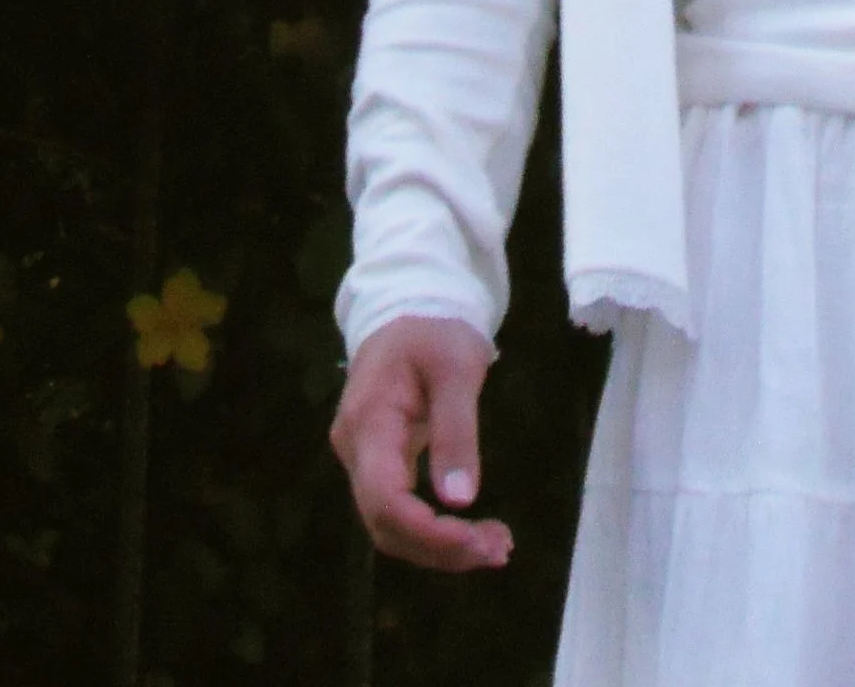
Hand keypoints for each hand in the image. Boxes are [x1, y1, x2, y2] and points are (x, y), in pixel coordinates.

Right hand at [331, 315, 512, 572]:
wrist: (408, 305)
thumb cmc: (434, 329)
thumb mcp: (456, 367)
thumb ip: (456, 430)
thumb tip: (460, 500)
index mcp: (369, 422)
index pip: (385, 500)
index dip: (428, 533)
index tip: (477, 543)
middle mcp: (355, 449)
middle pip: (386, 524)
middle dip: (440, 547)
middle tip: (500, 549)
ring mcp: (362, 457)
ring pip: (390, 525)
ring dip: (440, 546)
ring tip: (495, 545)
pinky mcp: (377, 462)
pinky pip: (398, 509)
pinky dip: (433, 529)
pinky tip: (471, 532)